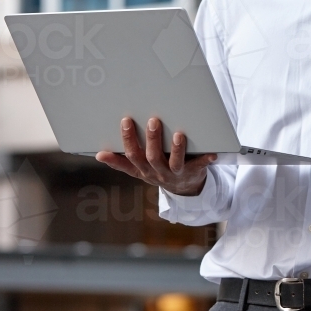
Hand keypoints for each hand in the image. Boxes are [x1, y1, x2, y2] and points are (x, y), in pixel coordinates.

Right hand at [96, 117, 216, 195]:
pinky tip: (212, 153)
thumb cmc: (159, 172)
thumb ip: (120, 162)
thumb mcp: (138, 170)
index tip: (126, 121)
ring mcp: (176, 174)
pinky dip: (206, 160)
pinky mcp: (193, 173)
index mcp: (143, 170)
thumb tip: (99, 155)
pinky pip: (200, 166)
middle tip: (153, 121)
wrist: (184, 189)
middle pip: (152, 158)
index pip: (132, 155)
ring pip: (175, 163)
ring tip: (178, 134)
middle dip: (152, 140)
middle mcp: (158, 173)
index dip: (128, 139)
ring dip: (177, 149)